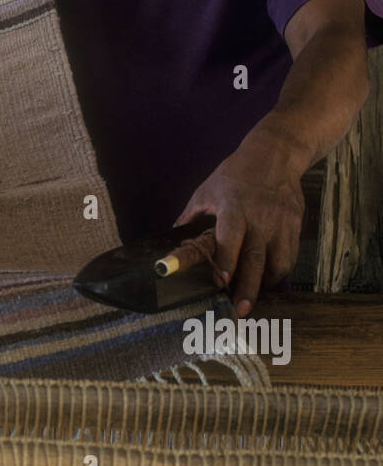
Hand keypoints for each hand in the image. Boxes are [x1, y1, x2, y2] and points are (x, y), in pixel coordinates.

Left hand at [174, 124, 305, 315]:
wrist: (276, 154)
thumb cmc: (235, 174)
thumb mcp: (206, 190)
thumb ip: (189, 216)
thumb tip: (170, 237)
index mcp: (234, 208)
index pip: (230, 239)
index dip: (226, 261)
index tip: (221, 282)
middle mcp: (259, 218)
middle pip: (255, 259)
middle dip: (249, 287)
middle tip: (242, 311)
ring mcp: (280, 223)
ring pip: (278, 262)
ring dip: (266, 283)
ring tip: (256, 297)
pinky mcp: (295, 225)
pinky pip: (290, 256)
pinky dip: (280, 271)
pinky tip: (270, 279)